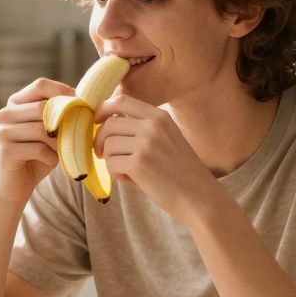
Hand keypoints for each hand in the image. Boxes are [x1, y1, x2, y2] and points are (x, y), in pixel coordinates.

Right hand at [0, 78, 76, 204]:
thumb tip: (84, 100)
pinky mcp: (6, 151)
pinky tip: (50, 161)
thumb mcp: (50, 131)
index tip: (80, 104)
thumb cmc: (37, 155)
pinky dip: (51, 157)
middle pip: (44, 107)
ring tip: (61, 150)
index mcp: (16, 103)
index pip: (41, 85)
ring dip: (58, 142)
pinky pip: (39, 149)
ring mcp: (3, 131)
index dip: (63, 91)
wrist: (14, 186)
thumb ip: (60, 115)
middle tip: (74, 134)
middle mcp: (6, 113)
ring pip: (42, 130)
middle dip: (64, 121)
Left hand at [93, 95, 222, 224]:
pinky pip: (111, 164)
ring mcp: (145, 144)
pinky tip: (132, 180)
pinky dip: (116, 175)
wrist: (198, 196)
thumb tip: (106, 122)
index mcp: (159, 116)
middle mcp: (152, 126)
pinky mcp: (139, 164)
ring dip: (112, 160)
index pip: (121, 100)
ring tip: (127, 171)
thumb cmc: (180, 171)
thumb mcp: (167, 137)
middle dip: (100, 140)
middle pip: (109, 124)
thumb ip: (142, 127)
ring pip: (108, 145)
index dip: (102, 109)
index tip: (96, 122)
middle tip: (104, 154)